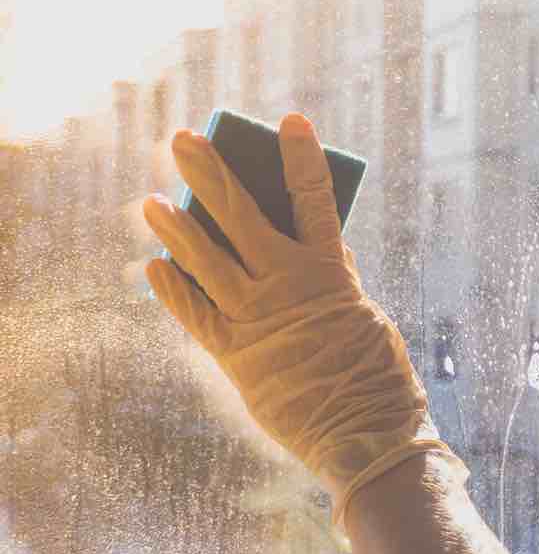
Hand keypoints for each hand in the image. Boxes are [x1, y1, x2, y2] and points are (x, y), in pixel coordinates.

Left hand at [143, 114, 462, 524]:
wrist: (363, 434)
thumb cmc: (375, 375)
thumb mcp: (363, 315)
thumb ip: (333, 277)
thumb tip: (311, 249)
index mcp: (329, 272)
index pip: (315, 198)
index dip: (301, 156)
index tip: (290, 119)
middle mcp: (287, 286)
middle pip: (240, 216)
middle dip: (208, 173)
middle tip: (180, 139)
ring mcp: (256, 319)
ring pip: (205, 260)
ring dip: (174, 227)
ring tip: (149, 201)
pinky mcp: (235, 355)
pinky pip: (195, 314)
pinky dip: (173, 289)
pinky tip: (154, 265)